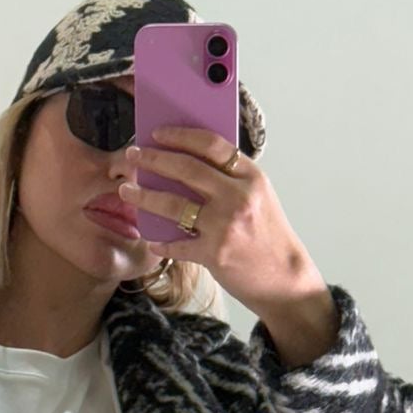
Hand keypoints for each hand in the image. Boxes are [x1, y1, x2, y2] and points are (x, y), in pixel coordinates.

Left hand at [117, 127, 338, 354]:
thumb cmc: (268, 237)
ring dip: (144, 196)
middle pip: (186, 168)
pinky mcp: (214, 253)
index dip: (181, 136)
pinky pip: (176, 244)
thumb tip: (186, 163)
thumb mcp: (258, 199)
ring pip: (173, 204)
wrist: (285, 279)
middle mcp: (239, 197)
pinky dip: (161, 242)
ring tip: (126, 190)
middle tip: (132, 155)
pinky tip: (151, 240)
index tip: (158, 133)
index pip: (212, 145)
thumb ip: (231, 181)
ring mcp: (225, 226)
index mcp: (252, 178)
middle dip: (153, 159)